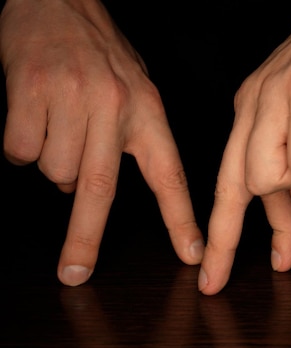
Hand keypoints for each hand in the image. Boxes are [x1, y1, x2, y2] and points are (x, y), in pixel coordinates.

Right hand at [0, 0, 203, 285]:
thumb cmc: (100, 53)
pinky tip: (33, 116)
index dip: (181, 218)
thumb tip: (84, 191)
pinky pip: (20, 149)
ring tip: (57, 125)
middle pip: (100, 188)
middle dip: (86, 238)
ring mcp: (73, 99)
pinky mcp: (32, 90)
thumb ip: (125, 139)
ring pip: (55, 170)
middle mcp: (116, 107)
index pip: (169, 174)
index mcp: (148, 112)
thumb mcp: (134, 91)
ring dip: (52, 162)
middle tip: (75, 273)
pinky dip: (21, 145)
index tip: (192, 254)